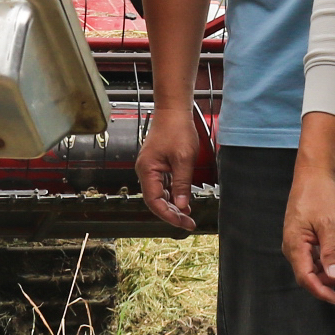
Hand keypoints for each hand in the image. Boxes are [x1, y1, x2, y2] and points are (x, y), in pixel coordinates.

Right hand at [136, 105, 203, 231]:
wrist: (173, 111)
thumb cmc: (177, 129)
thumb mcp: (184, 159)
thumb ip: (182, 184)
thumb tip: (182, 205)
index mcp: (147, 170)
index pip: (154, 201)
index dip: (168, 215)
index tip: (182, 222)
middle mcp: (145, 171)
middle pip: (155, 200)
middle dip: (172, 213)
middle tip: (188, 223)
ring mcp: (150, 169)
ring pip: (159, 195)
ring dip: (172, 205)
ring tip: (187, 216)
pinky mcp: (157, 165)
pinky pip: (162, 186)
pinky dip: (172, 195)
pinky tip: (183, 201)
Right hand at [282, 166, 334, 306]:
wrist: (314, 175)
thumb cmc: (320, 196)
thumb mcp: (330, 224)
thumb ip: (331, 252)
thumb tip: (334, 277)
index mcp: (295, 245)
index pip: (305, 278)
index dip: (321, 291)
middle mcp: (293, 247)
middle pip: (310, 275)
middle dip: (330, 276)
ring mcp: (297, 244)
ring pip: (314, 267)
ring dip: (331, 265)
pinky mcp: (304, 239)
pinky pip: (315, 256)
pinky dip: (329, 256)